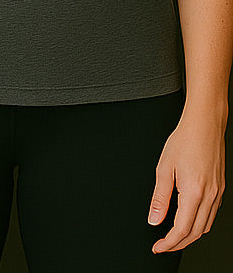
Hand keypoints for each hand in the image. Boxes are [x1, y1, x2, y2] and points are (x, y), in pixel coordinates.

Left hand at [149, 110, 225, 252]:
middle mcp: (210, 196)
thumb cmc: (184, 141)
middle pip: (195, 233)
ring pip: (205, 226)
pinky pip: (211, 215)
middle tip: (162, 246)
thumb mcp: (164, 168)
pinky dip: (199, 224)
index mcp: (194, 192)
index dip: (169, 242)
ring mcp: (218, 194)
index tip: (157, 247)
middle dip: (178, 244)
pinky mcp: (220, 189)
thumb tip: (154, 219)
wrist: (204, 125)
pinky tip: (188, 221)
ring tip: (172, 237)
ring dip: (189, 236)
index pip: (181, 229)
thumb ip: (159, 197)